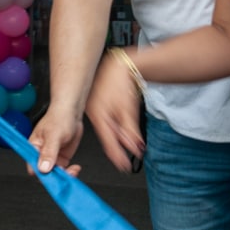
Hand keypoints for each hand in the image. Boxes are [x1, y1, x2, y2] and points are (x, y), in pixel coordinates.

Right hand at [28, 105, 84, 176]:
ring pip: (55, 174)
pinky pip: (64, 171)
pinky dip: (71, 172)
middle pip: (44, 173)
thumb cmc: (58, 118)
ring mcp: (52, 157)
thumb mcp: (53, 135)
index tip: (51, 178)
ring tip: (73, 171)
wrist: (72, 113)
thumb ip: (48, 152)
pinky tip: (76, 168)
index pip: (33, 166)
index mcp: (33, 148)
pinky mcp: (62, 158)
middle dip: (55, 177)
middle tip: (64, 176)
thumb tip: (43, 168)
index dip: (41, 174)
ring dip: (64, 176)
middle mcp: (41, 154)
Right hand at [85, 54, 144, 172]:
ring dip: (119, 140)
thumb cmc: (120, 80)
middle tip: (125, 163)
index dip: (117, 155)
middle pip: (107, 136)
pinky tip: (123, 133)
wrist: (120, 63)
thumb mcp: (127, 108)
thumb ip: (130, 130)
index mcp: (98, 115)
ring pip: (109, 129)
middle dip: (117, 150)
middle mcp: (95, 113)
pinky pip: (109, 120)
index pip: (108, 141)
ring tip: (128, 148)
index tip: (124, 166)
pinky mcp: (101, 103)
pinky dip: (117, 129)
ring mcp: (98, 108)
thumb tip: (134, 146)